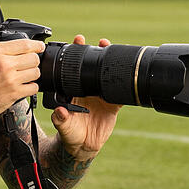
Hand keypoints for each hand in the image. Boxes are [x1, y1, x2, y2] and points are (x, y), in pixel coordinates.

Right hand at [0, 21, 45, 125]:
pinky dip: (31, 87)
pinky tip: (25, 86)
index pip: (25, 44)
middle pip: (33, 58)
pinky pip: (33, 88)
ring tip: (26, 74)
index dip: (36, 45)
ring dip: (33, 73)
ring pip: (36, 72)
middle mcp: (4, 64)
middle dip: (34, 60)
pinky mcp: (14, 93)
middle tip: (29, 62)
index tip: (39, 46)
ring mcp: (11, 79)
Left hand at [51, 35, 121, 161]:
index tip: (78, 41)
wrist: (83, 146)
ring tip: (114, 50)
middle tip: (100, 41)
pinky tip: (129, 76)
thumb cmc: (70, 133)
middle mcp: (88, 89)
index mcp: (74, 90)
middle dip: (96, 51)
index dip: (77, 53)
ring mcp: (102, 96)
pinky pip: (121, 93)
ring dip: (112, 63)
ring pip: (108, 75)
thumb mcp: (63, 126)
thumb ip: (60, 119)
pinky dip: (126, 86)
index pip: (75, 67)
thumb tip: (59, 111)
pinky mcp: (113, 105)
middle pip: (93, 66)